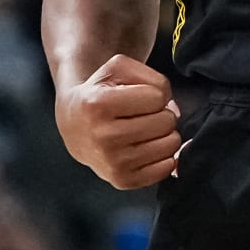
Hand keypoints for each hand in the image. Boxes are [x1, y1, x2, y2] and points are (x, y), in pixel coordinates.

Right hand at [57, 54, 180, 189]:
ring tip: (144, 130)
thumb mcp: (119, 69)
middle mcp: (103, 137)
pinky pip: (166, 168)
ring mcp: (113, 163)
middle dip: (160, 114)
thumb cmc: (101, 92)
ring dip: (164, 135)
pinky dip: (163, 156)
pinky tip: (145, 148)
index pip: (157, 97)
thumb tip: (175, 111)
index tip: (137, 98)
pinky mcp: (122, 181)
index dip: (153, 94)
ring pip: (171, 145)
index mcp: (98, 104)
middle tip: (141, 116)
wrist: (74, 125)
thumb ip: (153, 77)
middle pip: (166, 122)